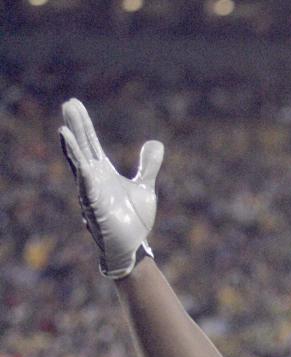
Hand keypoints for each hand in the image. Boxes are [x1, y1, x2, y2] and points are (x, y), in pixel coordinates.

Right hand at [59, 98, 163, 278]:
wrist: (133, 246)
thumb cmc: (134, 219)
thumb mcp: (145, 187)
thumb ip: (149, 166)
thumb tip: (155, 143)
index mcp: (103, 172)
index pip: (91, 142)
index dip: (83, 125)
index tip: (73, 104)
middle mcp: (94, 179)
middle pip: (83, 148)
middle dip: (76, 128)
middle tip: (68, 104)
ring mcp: (92, 193)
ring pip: (80, 167)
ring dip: (73, 150)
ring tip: (64, 130)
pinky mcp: (96, 209)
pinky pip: (88, 191)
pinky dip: (84, 178)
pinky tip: (82, 164)